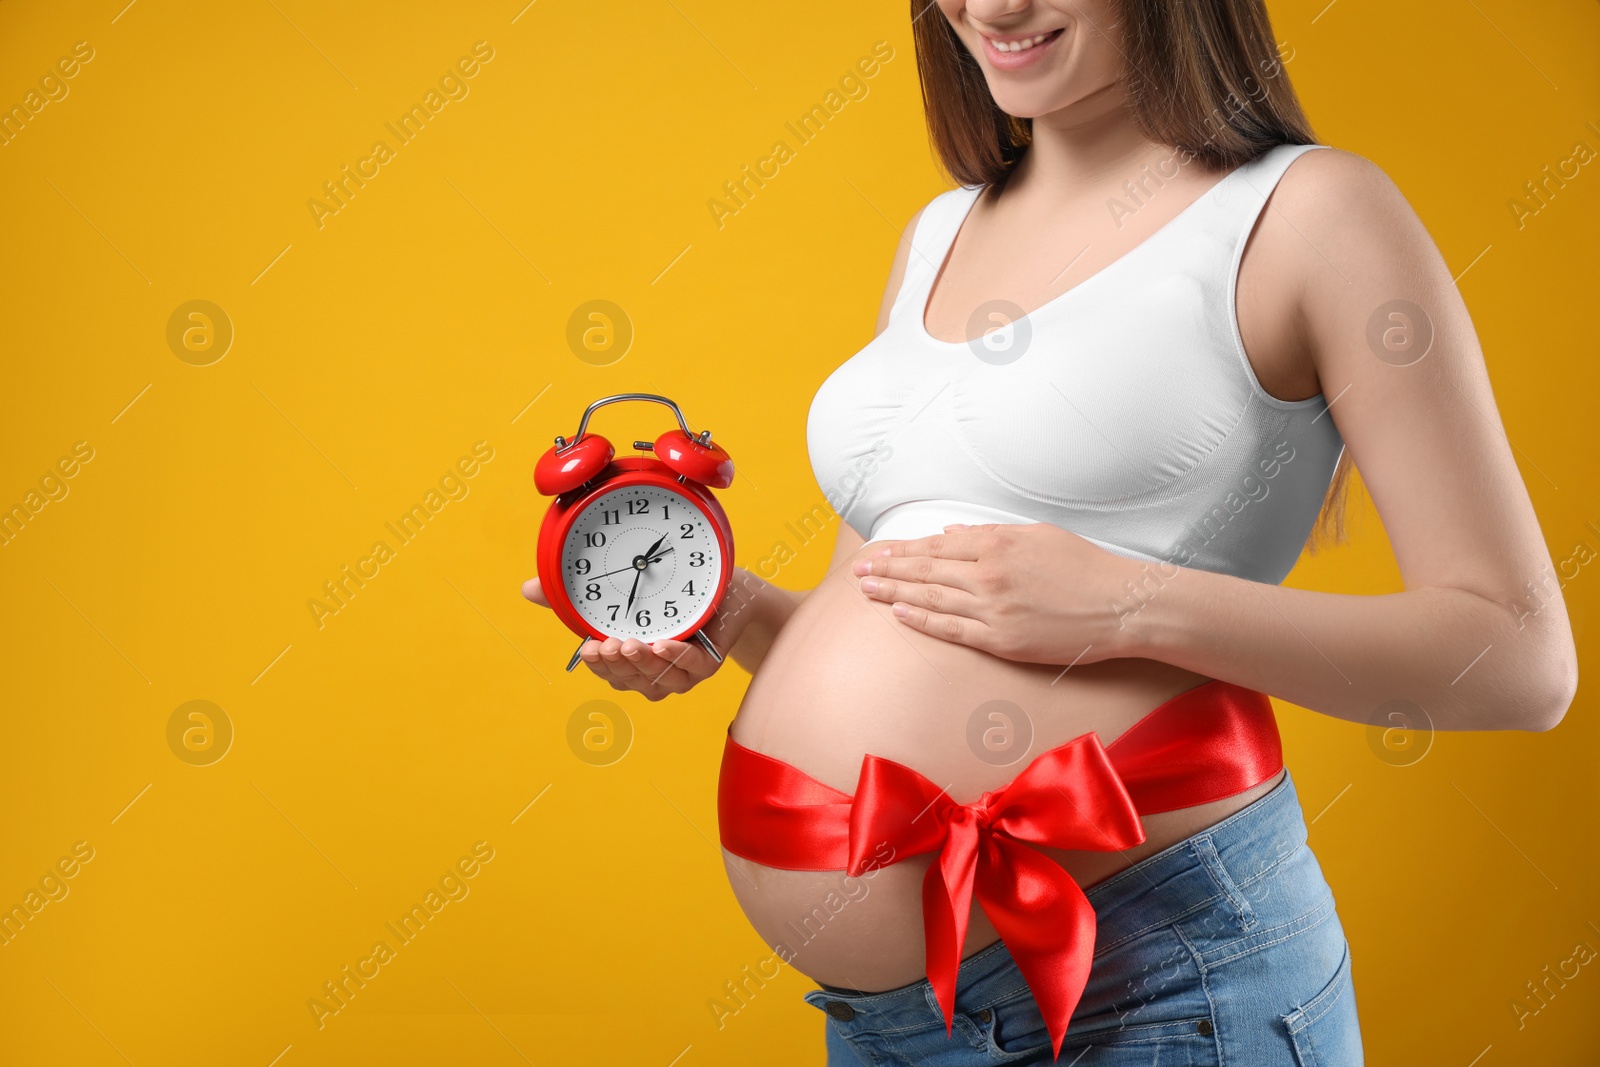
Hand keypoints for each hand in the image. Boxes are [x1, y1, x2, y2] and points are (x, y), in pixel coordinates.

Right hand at [521, 575, 740, 700]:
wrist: (725, 589)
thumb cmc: (671, 593)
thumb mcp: (623, 588)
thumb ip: (576, 595)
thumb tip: (528, 589)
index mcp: (631, 661)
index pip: (609, 673)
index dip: (598, 666)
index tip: (586, 650)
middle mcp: (654, 672)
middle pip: (630, 679)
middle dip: (616, 665)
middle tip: (607, 645)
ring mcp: (681, 672)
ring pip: (658, 679)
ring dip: (643, 663)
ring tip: (631, 643)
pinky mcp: (708, 664)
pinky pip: (692, 667)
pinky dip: (677, 657)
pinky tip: (664, 644)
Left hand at [850, 522, 1144, 665]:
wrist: (1122, 605)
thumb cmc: (1086, 567)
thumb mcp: (1038, 534)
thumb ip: (989, 533)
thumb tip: (951, 533)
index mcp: (998, 543)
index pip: (936, 546)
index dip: (903, 550)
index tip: (879, 552)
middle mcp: (989, 574)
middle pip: (925, 571)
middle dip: (888, 570)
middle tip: (858, 572)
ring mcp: (993, 609)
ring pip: (931, 599)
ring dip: (895, 594)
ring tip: (868, 591)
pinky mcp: (1002, 639)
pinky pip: (953, 629)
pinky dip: (924, 621)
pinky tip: (901, 614)